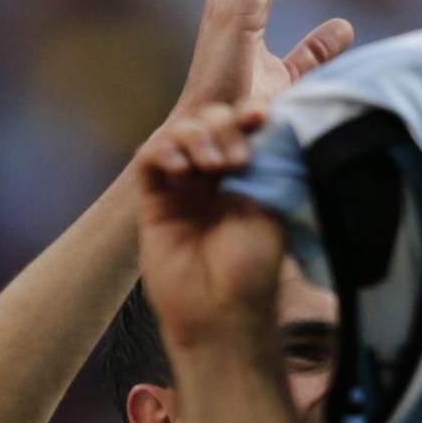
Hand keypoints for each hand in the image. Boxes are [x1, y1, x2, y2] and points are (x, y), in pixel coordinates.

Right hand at [130, 100, 289, 347]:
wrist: (221, 310)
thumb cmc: (252, 267)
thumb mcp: (272, 203)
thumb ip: (266, 159)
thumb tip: (264, 114)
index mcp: (246, 173)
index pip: (242, 124)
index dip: (248, 112)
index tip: (260, 117)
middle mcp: (213, 175)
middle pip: (210, 120)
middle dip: (223, 127)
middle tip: (237, 162)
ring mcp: (181, 188)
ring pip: (179, 133)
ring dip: (196, 137)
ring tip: (212, 166)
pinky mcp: (153, 203)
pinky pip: (149, 160)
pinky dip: (163, 151)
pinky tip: (182, 168)